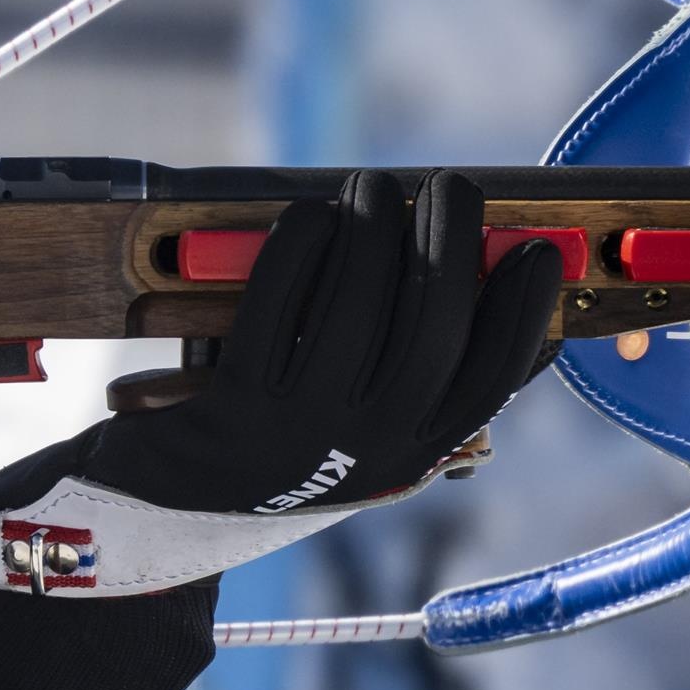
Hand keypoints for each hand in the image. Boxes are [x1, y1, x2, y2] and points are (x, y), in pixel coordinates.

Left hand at [88, 167, 562, 514]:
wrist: (155, 505)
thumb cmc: (268, 439)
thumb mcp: (354, 427)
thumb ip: (417, 373)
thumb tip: (495, 286)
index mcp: (408, 455)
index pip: (490, 380)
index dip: (522, 310)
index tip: (535, 248)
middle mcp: (363, 453)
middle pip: (433, 332)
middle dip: (450, 242)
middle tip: (449, 184)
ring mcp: (297, 435)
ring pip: (356, 313)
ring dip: (373, 231)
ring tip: (373, 186)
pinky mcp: (229, 412)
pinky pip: (274, 311)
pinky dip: (299, 251)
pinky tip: (313, 216)